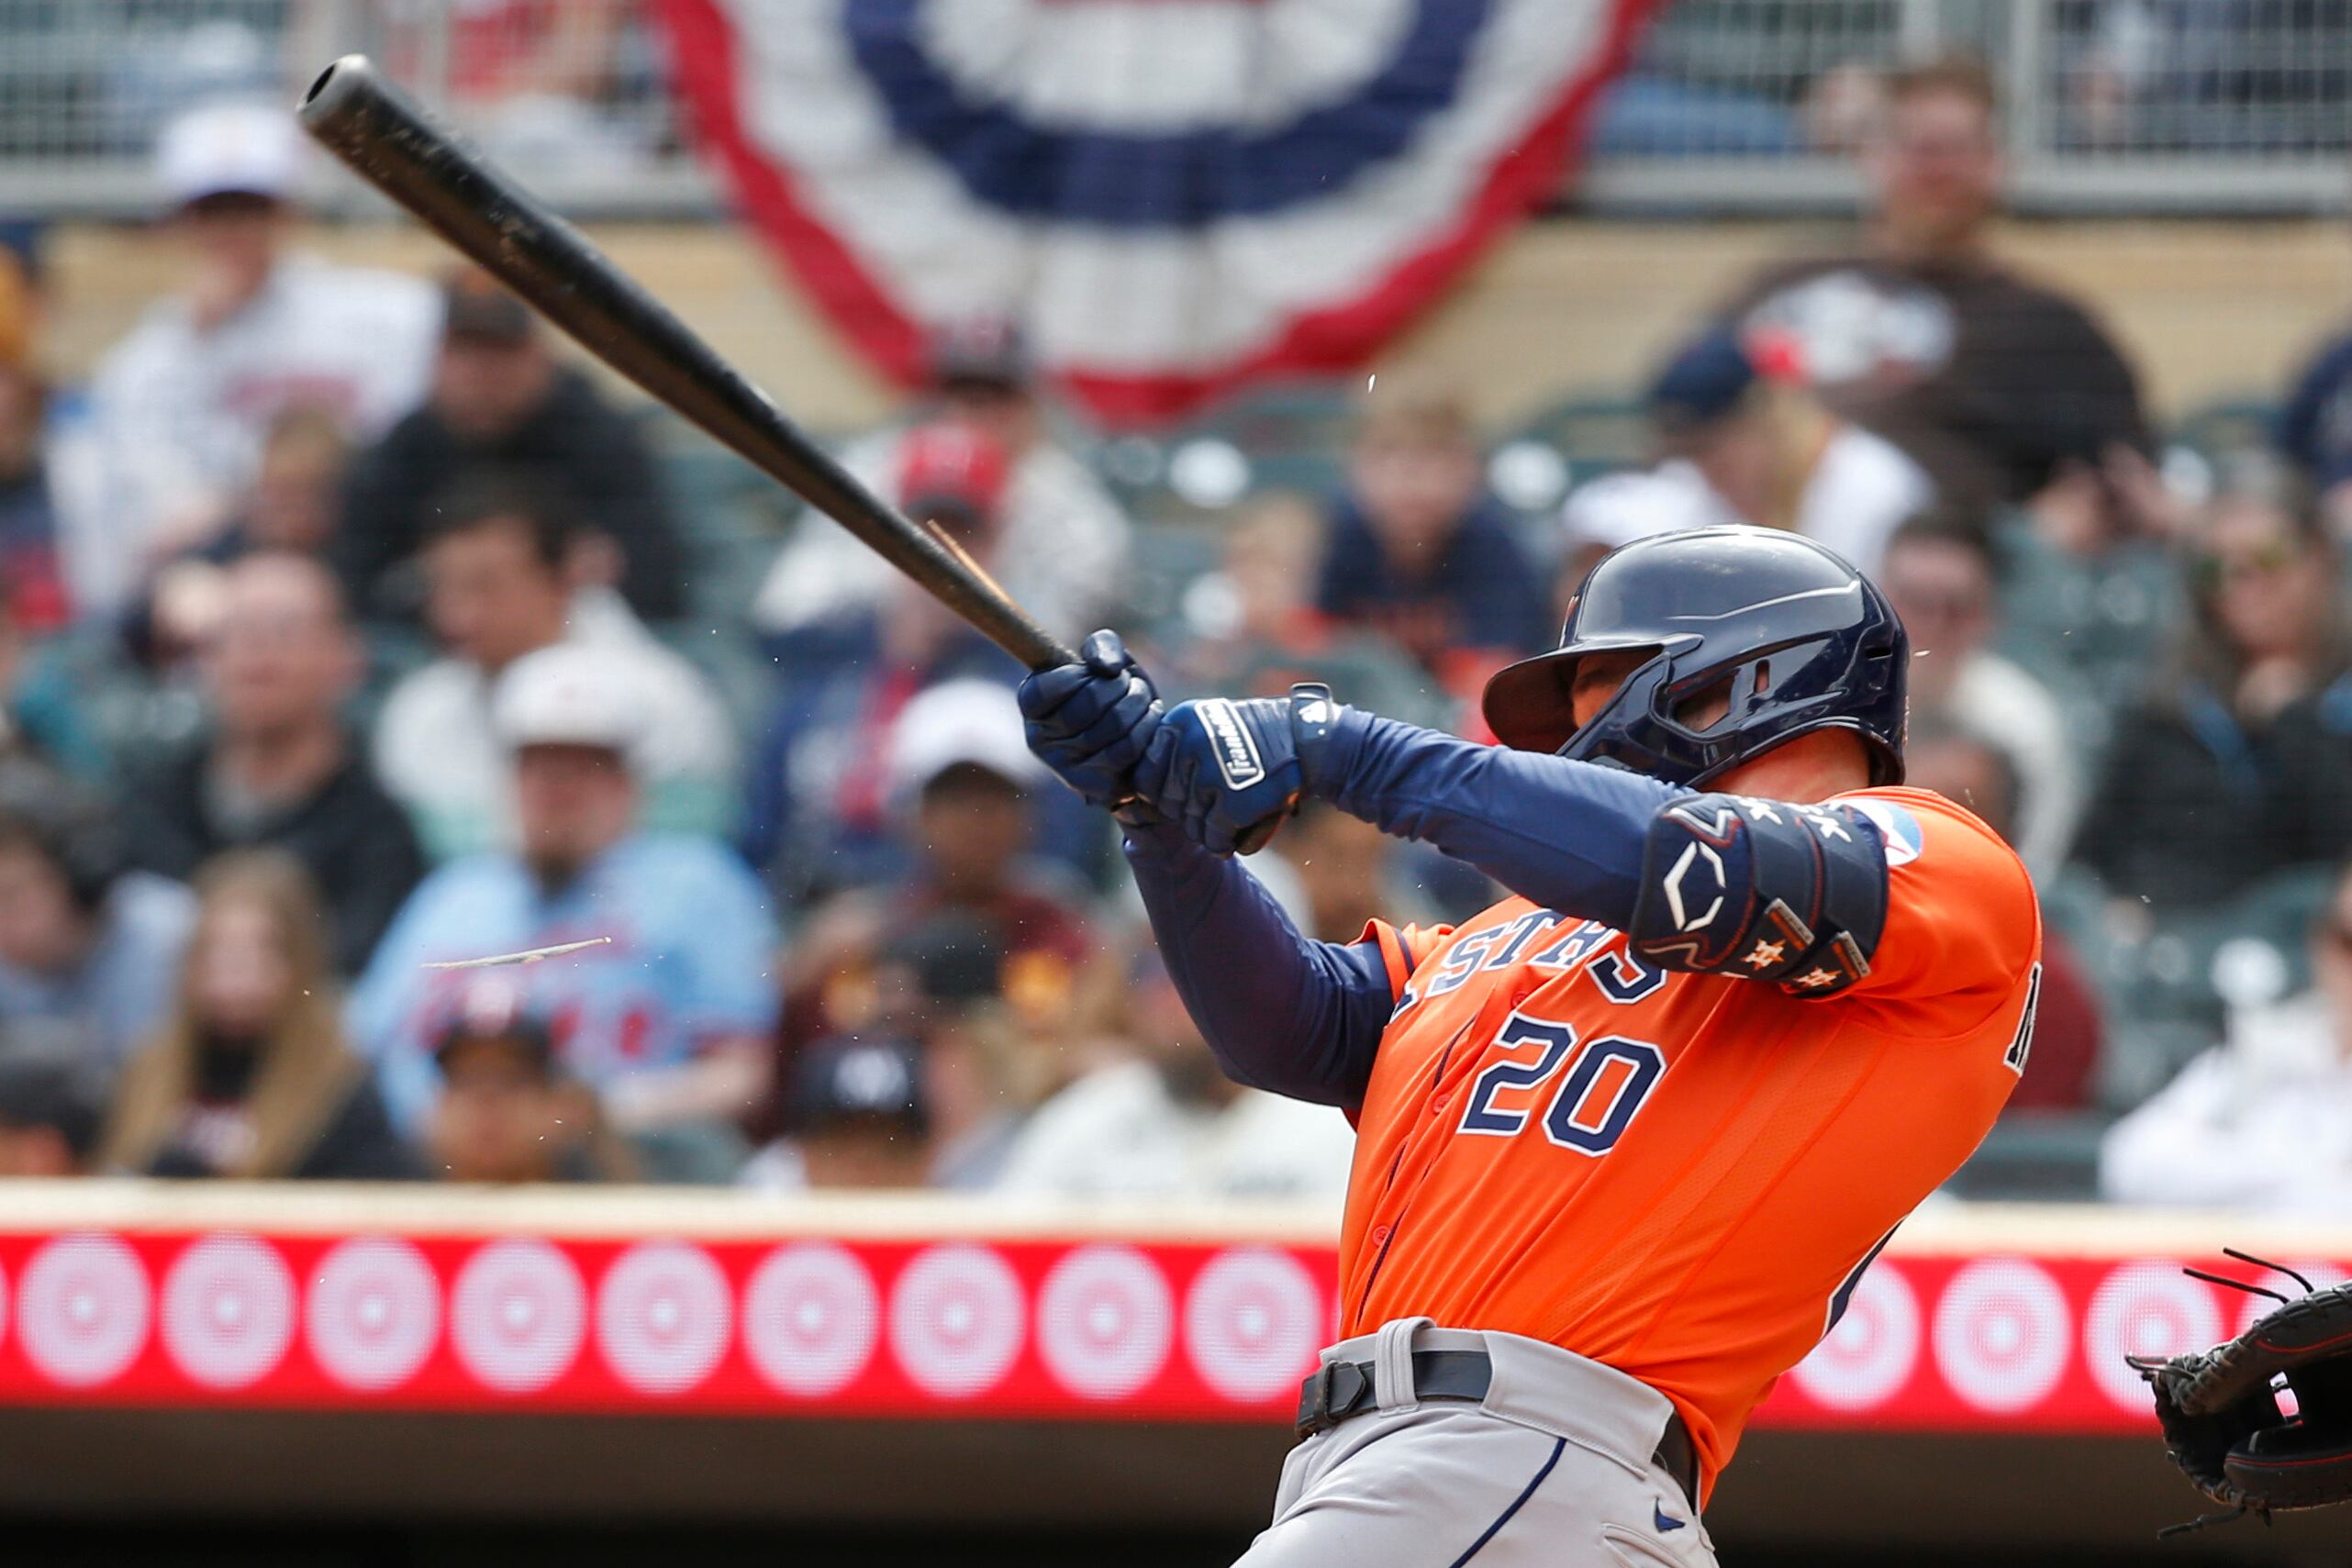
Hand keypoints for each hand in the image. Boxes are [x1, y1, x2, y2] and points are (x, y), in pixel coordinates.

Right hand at [1018, 629, 1160, 808]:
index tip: (1094, 672)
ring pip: (1114, 724)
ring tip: (1141, 696)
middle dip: (1119, 685)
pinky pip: (1128, 749)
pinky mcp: (1094, 785)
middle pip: (1089, 703)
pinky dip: (1147, 725)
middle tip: (1128, 682)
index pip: (1049, 686)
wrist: (1136, 735)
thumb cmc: (1113, 692)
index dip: (1080, 674)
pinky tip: (1150, 715)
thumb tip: (1107, 668)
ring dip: (1138, 701)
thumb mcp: (1105, 659)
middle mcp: (1039, 740)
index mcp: (1031, 704)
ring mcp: (1065, 767)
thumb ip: (1102, 646)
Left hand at [1133, 687, 1330, 855]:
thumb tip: (1137, 794)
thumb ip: (1176, 752)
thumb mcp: (1208, 727)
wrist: (1306, 740)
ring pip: (1189, 824)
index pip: (1146, 776)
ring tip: (1224, 822)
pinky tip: (1232, 836)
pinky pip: (1213, 837)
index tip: (1182, 797)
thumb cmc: (1256, 740)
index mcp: (1179, 725)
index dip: (1163, 793)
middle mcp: (1189, 747)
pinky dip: (1222, 843)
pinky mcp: (1233, 803)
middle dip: (1186, 813)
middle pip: (1167, 803)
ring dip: (1205, 830)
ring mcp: (1211, 776)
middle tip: (1211, 810)